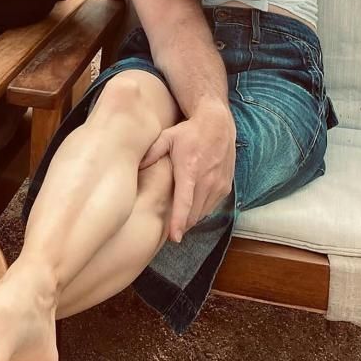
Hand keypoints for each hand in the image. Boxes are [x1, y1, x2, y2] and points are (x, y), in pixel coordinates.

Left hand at [141, 105, 235, 241]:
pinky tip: (191, 206)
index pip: (184, 203)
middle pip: (194, 214)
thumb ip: (151, 154)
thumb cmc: (188, 132)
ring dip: (191, 218)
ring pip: (203, 212)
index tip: (174, 237)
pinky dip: (201, 210)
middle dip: (182, 225)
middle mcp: (207, 180)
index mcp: (190, 171)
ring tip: (178, 219)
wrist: (217, 124)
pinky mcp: (226, 186)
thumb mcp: (166, 138)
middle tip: (168, 230)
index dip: (179, 222)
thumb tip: (134, 167)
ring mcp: (219, 184)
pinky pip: (212, 206)